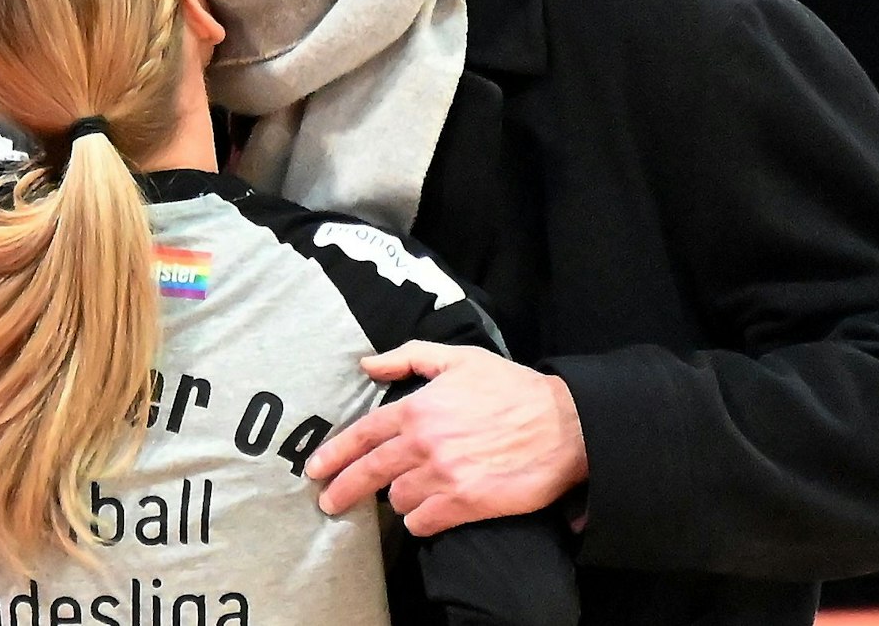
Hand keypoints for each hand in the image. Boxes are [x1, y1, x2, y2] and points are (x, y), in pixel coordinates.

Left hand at [305, 341, 587, 536]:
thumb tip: (367, 364)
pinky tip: (424, 514)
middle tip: (328, 502)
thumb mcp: (460, 359)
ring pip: (397, 499)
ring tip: (403, 496)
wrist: (564, 425)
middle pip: (368, 473)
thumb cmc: (512, 388)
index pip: (362, 434)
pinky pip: (424, 522)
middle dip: (342, 489)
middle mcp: (424, 443)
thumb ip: (408, 356)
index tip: (314, 469)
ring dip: (396, 500)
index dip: (334, 453)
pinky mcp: (465, 503)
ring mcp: (442, 475)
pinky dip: (420, 521)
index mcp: (418, 408)